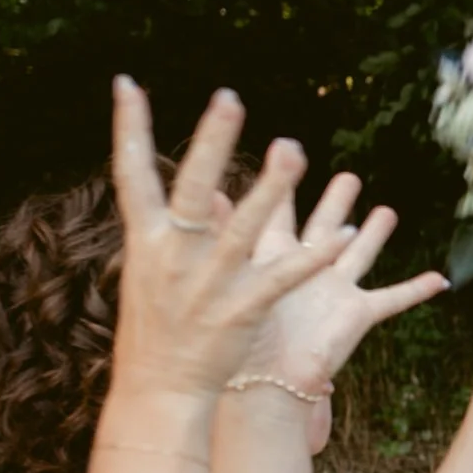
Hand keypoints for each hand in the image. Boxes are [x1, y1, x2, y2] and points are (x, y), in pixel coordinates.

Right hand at [108, 77, 348, 397]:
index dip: (128, 128)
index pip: (130, 173)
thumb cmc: (155, 326)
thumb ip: (171, 227)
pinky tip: (345, 233)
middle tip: (229, 98)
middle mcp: (173, 256)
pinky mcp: (242, 310)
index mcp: (145, 241)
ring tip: (295, 149)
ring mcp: (208, 283)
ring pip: (246, 228)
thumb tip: (195, 187)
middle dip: (211, 144)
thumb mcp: (151, 270)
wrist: (158, 389)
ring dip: (272, 189)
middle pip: (192, 189)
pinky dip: (316, 257)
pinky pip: (285, 277)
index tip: (127, 83)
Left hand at [242, 172, 447, 393]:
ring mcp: (335, 292)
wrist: (265, 383)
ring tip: (387, 212)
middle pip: (324, 226)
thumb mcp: (229, 276)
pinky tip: (441, 279)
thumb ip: (224, 233)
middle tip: (348, 177)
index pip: (279, 213)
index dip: (283, 184)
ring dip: (375, 235)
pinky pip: (395, 298)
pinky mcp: (358, 313)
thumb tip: (208, 189)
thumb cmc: (239, 338)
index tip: (287, 152)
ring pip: (360, 253)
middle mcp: (307, 271)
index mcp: (274, 259)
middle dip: (336, 202)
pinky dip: (417, 289)